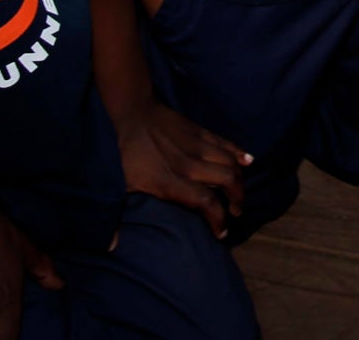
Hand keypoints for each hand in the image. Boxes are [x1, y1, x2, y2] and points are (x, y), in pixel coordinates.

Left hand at [115, 99, 249, 239]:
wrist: (131, 112)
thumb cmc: (123, 152)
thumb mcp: (116, 187)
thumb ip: (114, 217)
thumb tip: (110, 247)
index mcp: (169, 182)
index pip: (205, 202)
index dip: (218, 219)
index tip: (221, 232)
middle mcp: (189, 165)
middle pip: (226, 181)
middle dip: (237, 199)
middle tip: (236, 210)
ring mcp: (197, 146)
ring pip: (230, 162)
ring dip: (240, 178)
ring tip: (239, 191)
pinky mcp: (200, 131)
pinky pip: (226, 143)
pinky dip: (239, 153)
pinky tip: (248, 161)